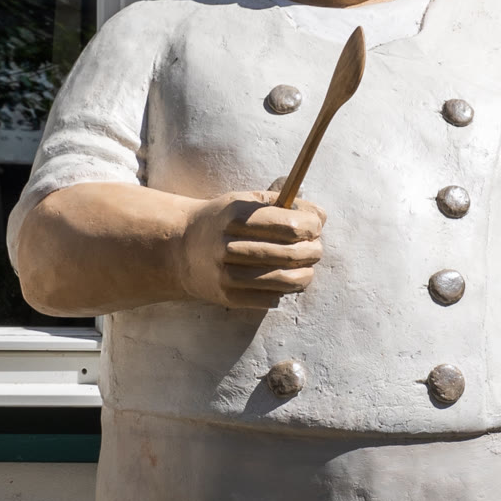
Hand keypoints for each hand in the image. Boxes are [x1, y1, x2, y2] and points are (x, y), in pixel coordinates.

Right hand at [176, 191, 324, 308]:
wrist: (180, 249)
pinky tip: (283, 282)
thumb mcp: (244, 201)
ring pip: (284, 280)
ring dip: (305, 275)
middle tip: (315, 249)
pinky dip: (284, 292)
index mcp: (236, 216)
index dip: (312, 227)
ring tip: (306, 269)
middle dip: (312, 251)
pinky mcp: (226, 296)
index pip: (290, 225)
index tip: (316, 227)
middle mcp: (228, 245)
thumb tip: (320, 215)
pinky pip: (270, 299)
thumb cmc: (221, 221)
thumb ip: (282, 203)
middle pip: (290, 253)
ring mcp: (225, 273)